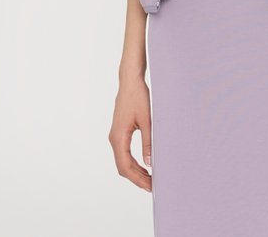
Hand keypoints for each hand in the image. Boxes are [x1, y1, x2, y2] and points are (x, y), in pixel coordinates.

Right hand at [108, 76, 152, 190]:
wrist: (130, 81)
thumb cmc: (138, 97)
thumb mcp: (147, 120)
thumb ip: (148, 142)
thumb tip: (150, 163)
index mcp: (118, 137)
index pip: (125, 166)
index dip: (138, 179)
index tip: (150, 186)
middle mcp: (114, 138)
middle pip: (123, 167)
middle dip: (137, 178)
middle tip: (153, 185)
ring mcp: (115, 135)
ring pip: (123, 161)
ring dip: (135, 171)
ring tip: (150, 178)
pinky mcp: (119, 132)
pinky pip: (124, 153)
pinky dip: (133, 163)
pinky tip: (144, 165)